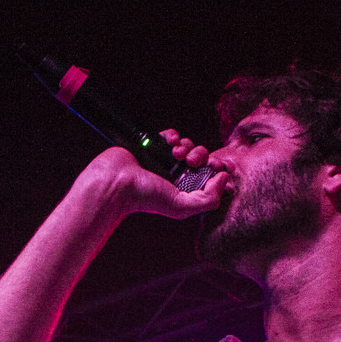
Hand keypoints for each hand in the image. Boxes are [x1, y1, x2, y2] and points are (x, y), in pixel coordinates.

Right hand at [81, 132, 229, 220]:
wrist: (117, 182)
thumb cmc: (144, 198)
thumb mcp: (181, 207)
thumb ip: (208, 199)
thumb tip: (223, 178)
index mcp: (185, 189)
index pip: (208, 175)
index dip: (215, 168)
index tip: (215, 167)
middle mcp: (177, 174)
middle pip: (201, 157)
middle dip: (200, 156)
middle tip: (191, 162)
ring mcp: (165, 159)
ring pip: (188, 145)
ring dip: (187, 146)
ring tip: (176, 154)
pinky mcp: (155, 145)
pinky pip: (172, 135)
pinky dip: (174, 136)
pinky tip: (169, 144)